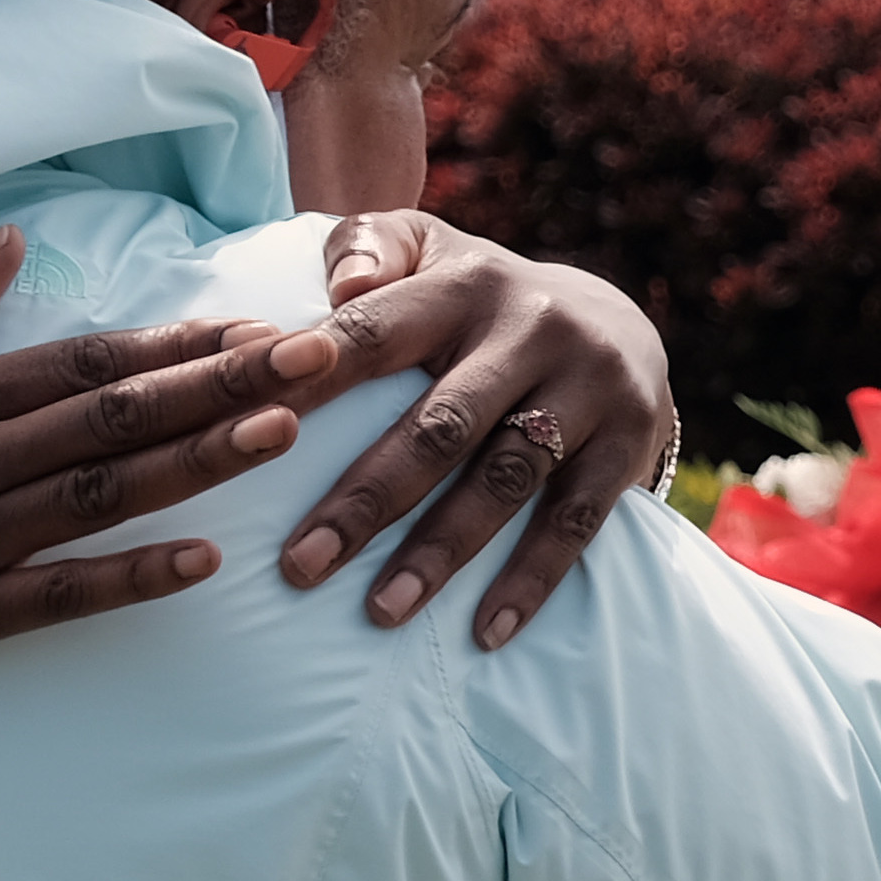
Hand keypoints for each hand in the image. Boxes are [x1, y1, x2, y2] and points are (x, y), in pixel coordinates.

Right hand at [0, 224, 309, 698]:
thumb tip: (10, 237)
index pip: (84, 361)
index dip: (176, 344)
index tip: (252, 324)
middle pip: (118, 417)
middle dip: (226, 387)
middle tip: (319, 360)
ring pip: (106, 496)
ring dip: (200, 463)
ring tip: (284, 434)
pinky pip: (59, 595)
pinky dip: (132, 580)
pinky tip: (203, 562)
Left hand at [266, 212, 674, 650]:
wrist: (620, 323)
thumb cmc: (481, 302)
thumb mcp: (428, 251)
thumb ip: (366, 248)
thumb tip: (337, 289)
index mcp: (465, 284)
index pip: (376, 332)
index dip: (314, 381)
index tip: (250, 436)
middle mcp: (533, 329)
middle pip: (440, 424)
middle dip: (365, 500)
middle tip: (299, 566)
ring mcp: (589, 387)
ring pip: (505, 479)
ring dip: (440, 551)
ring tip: (380, 612)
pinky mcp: (630, 441)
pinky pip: (577, 521)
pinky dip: (530, 580)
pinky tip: (485, 632)